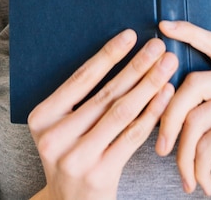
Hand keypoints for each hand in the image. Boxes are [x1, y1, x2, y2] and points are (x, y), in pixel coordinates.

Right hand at [29, 29, 177, 199]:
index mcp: (42, 117)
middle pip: (106, 93)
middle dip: (137, 66)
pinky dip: (152, 112)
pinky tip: (166, 94)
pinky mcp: (100, 175)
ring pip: (122, 112)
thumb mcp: (63, 124)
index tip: (131, 35)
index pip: (81, 79)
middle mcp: (55, 138)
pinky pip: (132, 136)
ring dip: (149, 84)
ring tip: (168, 65)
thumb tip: (121, 52)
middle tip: (159, 46)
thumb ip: (81, 97)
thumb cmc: (72, 151)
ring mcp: (77, 158)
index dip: (108, 55)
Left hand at [156, 20, 210, 199]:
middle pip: (193, 84)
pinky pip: (205, 142)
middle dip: (170, 118)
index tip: (163, 27)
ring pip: (195, 117)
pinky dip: (197, 168)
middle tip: (161, 149)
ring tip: (188, 176)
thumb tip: (169, 88)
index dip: (188, 33)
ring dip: (183, 154)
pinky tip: (205, 183)